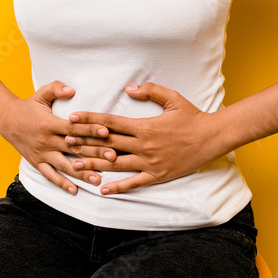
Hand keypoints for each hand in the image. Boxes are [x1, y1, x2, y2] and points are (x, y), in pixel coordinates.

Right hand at [0, 81, 116, 194]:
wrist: (6, 120)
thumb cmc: (28, 106)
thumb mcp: (40, 94)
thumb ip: (56, 88)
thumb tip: (72, 90)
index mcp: (49, 124)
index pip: (73, 128)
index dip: (90, 129)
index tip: (106, 132)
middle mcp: (46, 141)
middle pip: (74, 148)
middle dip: (94, 153)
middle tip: (113, 157)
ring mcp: (41, 153)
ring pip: (64, 165)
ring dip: (81, 173)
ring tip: (98, 180)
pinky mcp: (37, 162)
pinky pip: (50, 175)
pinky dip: (61, 183)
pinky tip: (75, 190)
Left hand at [66, 83, 227, 194]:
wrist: (213, 137)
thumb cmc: (193, 116)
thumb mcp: (173, 98)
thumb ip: (149, 91)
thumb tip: (128, 89)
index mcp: (144, 125)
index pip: (110, 122)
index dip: (90, 120)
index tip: (73, 118)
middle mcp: (143, 145)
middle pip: (107, 144)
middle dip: (85, 142)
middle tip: (65, 141)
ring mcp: (149, 162)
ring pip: (116, 164)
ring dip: (94, 164)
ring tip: (75, 165)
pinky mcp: (157, 175)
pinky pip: (134, 182)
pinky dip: (118, 187)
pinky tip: (102, 189)